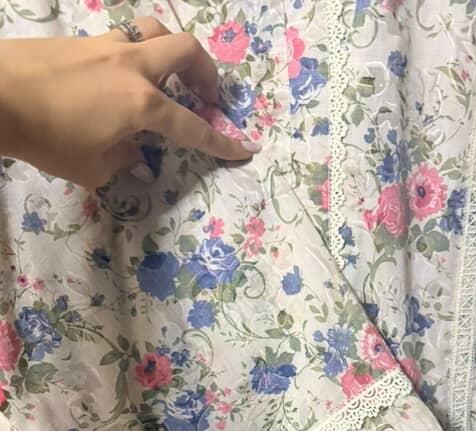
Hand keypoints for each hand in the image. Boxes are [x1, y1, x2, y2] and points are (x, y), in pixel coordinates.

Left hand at [0, 17, 260, 188]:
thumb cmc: (47, 139)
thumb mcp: (92, 168)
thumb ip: (123, 162)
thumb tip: (137, 157)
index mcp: (142, 104)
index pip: (192, 126)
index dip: (220, 142)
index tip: (242, 149)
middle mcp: (133, 67)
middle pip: (186, 50)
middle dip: (206, 73)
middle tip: (206, 96)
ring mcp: (108, 47)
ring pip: (155, 33)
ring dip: (171, 53)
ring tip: (168, 77)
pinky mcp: (85, 41)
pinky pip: (124, 41)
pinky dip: (136, 58)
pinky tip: (120, 82)